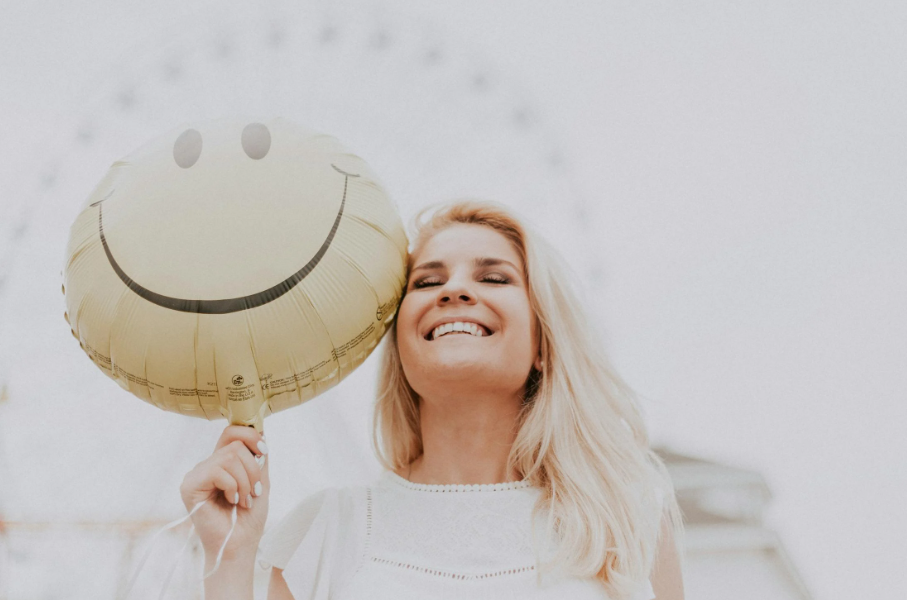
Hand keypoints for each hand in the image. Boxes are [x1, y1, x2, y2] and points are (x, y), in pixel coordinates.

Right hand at [179, 425, 269, 564]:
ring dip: (245, 481)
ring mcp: (197, 474)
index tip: (264, 452)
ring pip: (229, 457)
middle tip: (254, 492)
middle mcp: (207, 465)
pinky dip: (232, 486)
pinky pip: (217, 471)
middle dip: (253, 468)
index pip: (231, 432)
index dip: (251, 435)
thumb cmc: (249, 517)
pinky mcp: (190, 485)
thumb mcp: (260, 480)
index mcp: (222, 462)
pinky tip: (231, 501)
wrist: (240, 544)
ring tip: (244, 500)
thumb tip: (261, 431)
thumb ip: (259, 457)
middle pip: (234, 444)